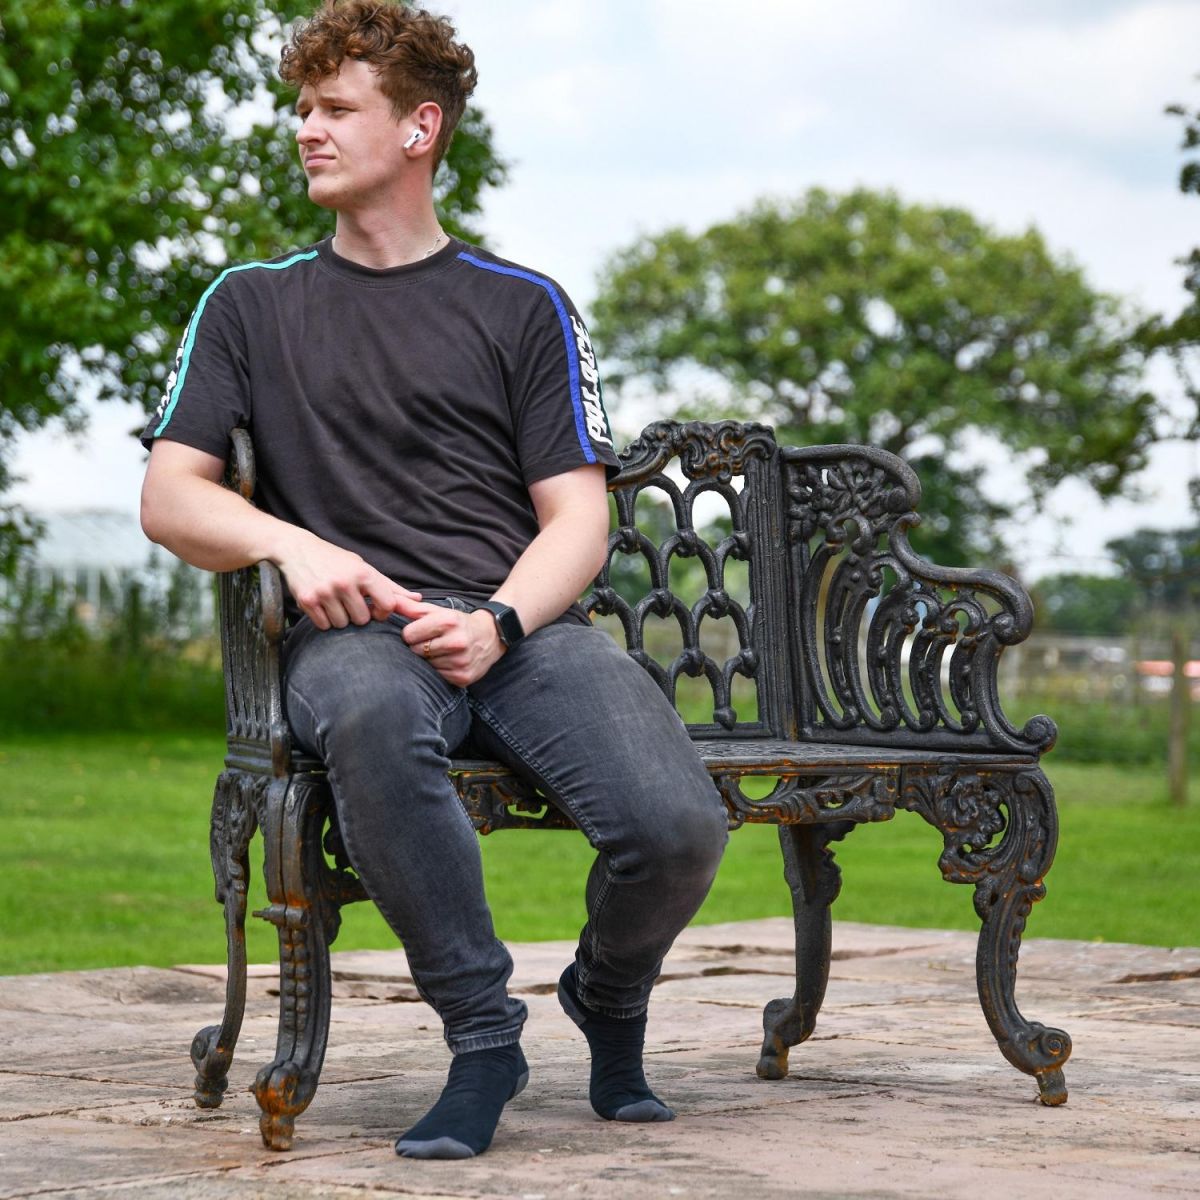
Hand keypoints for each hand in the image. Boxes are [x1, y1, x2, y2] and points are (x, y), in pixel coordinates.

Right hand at [276, 530, 423, 629]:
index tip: (375, 609)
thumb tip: (418, 600)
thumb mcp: (365, 568)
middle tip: (349, 603)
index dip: (383, 612)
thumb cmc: (337, 561)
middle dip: (358, 615)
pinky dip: (324, 620)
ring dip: (340, 618)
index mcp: (364, 574)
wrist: (298, 550)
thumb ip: (390, 588)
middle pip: (363, 620)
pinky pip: (323, 625)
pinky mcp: (307, 601)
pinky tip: (322, 605)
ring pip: (342, 624)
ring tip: (335, 603)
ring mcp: (325, 592)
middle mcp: (345, 583)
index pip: (387, 606)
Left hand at [401, 607, 504, 686]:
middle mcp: (457, 641)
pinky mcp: (463, 677)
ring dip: (429, 660)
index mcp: (448, 621)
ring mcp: (461, 661)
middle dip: (420, 647)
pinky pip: (437, 676)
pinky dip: (439, 670)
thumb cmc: (458, 623)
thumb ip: (411, 608)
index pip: (409, 634)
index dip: (412, 633)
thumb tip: (389, 601)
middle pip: (416, 651)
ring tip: (442, 652)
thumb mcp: (437, 611)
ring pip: (426, 665)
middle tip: (432, 642)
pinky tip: (448, 662)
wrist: (491, 637)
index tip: (421, 632)